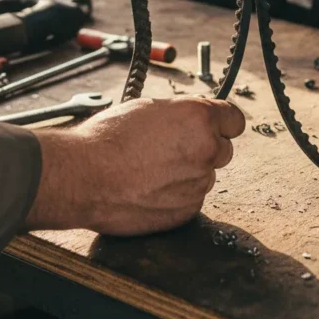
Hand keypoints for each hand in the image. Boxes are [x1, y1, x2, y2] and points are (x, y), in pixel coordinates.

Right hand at [25, 96, 244, 234]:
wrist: (84, 176)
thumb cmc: (108, 139)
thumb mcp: (150, 108)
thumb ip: (182, 115)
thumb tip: (194, 120)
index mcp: (200, 119)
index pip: (235, 120)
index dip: (223, 123)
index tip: (216, 126)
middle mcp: (206, 150)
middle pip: (223, 149)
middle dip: (205, 148)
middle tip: (175, 148)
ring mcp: (198, 183)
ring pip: (205, 175)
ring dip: (189, 172)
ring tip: (153, 169)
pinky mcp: (187, 210)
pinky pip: (191, 198)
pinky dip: (177, 195)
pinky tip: (151, 187)